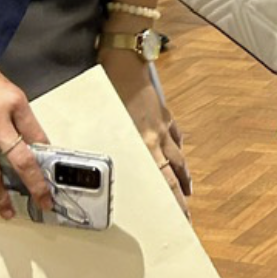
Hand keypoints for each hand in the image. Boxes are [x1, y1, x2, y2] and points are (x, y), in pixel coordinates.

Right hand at [0, 52, 52, 218]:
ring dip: (0, 196)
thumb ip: (20, 116)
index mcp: (14, 104)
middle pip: (20, 160)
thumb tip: (33, 142)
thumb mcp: (8, 89)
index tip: (52, 175)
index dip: (48, 158)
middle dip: (34, 185)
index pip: (37, 136)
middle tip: (43, 202)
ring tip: (8, 212)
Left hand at [101, 46, 190, 210]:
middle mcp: (156, 139)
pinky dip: (178, 145)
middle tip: (186, 216)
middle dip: (181, 198)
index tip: (180, 219)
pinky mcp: (163, 113)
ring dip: (183, 176)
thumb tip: (88, 170)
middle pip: (175, 175)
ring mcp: (162, 126)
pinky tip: (178, 151)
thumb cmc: (109, 87)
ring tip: (188, 190)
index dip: (174, 203)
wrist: (125, 59)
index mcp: (143, 145)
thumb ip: (104, 147)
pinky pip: (175, 135)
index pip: (165, 183)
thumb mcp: (103, 122)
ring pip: (178, 157)